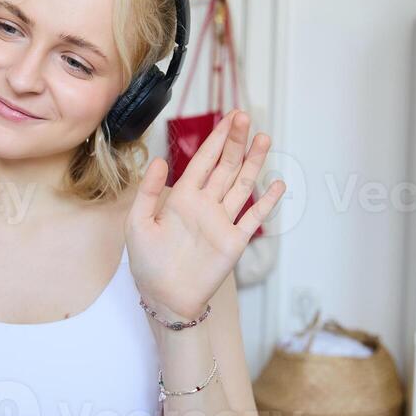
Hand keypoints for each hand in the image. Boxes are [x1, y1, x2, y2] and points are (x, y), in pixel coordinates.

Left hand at [125, 110, 284, 319]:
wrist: (164, 298)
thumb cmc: (147, 264)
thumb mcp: (138, 224)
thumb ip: (149, 192)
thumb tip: (160, 161)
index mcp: (182, 197)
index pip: (203, 161)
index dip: (216, 139)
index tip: (228, 118)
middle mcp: (205, 205)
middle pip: (225, 166)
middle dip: (236, 142)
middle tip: (245, 117)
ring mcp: (222, 222)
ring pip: (242, 185)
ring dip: (254, 163)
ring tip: (265, 139)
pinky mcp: (234, 241)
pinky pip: (253, 217)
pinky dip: (267, 201)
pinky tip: (277, 183)